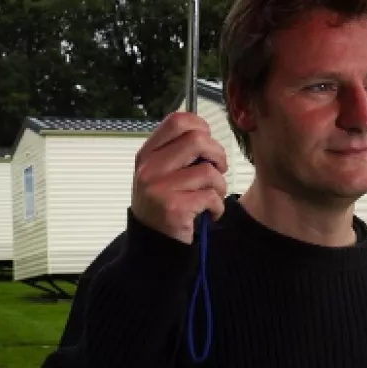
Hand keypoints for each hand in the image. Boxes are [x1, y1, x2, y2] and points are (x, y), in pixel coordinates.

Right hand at [132, 111, 228, 243]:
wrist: (152, 246)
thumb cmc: (163, 205)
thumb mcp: (159, 174)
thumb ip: (177, 152)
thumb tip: (206, 135)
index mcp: (147, 154)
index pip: (176, 121)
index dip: (200, 126)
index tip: (207, 144)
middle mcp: (149, 169)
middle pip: (197, 140)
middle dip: (217, 154)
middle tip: (218, 170)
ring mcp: (160, 188)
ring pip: (208, 171)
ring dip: (219, 186)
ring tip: (211, 198)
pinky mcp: (174, 209)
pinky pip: (211, 197)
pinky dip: (217, 207)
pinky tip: (209, 214)